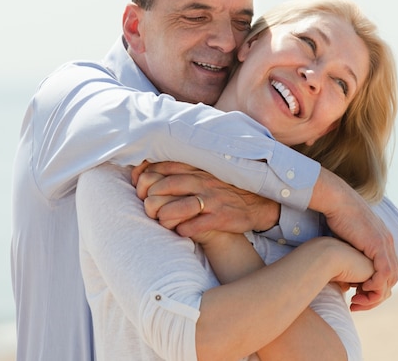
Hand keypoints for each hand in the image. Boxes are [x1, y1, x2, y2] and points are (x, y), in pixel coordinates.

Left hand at [133, 161, 279, 236]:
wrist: (258, 203)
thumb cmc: (224, 189)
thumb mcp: (206, 173)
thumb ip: (182, 170)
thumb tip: (149, 170)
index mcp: (196, 168)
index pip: (161, 167)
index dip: (144, 178)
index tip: (139, 188)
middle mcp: (202, 181)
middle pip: (163, 187)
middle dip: (150, 199)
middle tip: (149, 209)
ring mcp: (211, 199)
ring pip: (175, 208)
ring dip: (162, 217)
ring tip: (162, 221)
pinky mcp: (220, 217)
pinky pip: (193, 226)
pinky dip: (182, 230)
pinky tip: (180, 231)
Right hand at [309, 168, 397, 310]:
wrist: (336, 199)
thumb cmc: (336, 216)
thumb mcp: (348, 238)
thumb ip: (352, 251)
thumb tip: (344, 266)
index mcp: (382, 241)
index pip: (387, 271)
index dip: (375, 287)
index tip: (357, 295)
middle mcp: (388, 243)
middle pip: (392, 278)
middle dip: (377, 295)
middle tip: (358, 304)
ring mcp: (385, 244)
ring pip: (391, 278)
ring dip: (376, 294)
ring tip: (358, 300)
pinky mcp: (378, 245)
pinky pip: (384, 273)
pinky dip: (376, 285)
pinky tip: (362, 289)